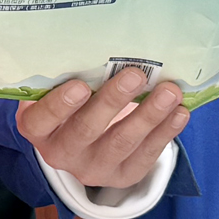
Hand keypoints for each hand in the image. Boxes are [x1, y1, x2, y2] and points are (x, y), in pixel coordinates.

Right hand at [14, 66, 188, 189]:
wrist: (84, 141)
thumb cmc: (71, 103)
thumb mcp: (58, 90)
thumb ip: (69, 75)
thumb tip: (101, 42)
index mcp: (38, 129)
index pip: (42, 120)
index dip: (59, 105)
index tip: (80, 85)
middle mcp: (62, 153)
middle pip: (86, 130)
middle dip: (113, 101)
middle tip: (135, 75)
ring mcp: (93, 168)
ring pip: (122, 143)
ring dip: (148, 115)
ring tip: (169, 92)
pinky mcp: (123, 176)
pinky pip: (146, 155)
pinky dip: (165, 131)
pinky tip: (179, 112)